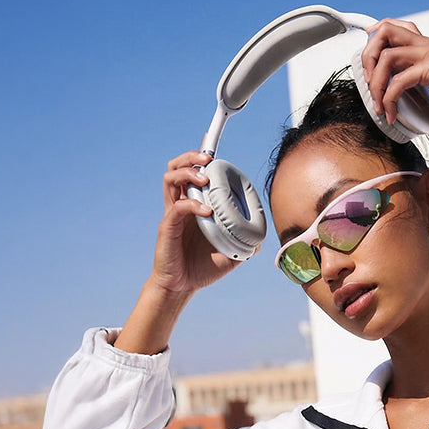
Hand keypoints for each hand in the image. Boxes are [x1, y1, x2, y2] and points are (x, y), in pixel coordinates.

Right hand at [151, 151, 242, 297]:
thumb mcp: (230, 255)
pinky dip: (192, 204)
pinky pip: (177, 207)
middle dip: (192, 157)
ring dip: (188, 172)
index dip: (198, 155)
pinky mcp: (167, 227)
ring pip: (171, 178)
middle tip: (208, 158)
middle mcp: (180, 204)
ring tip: (204, 177)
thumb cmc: (201, 269)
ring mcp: (173, 214)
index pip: (193, 173)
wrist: (181, 287)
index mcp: (193, 205)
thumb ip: (244, 245)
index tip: (209, 141)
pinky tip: (206, 211)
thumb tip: (261, 239)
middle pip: (176, 166)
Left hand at [360, 20, 428, 133]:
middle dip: (368, 57)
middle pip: (384, 32)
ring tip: (377, 104)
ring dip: (375, 80)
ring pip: (385, 53)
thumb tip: (418, 126)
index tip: (369, 68)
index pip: (395, 32)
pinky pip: (398, 80)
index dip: (376, 44)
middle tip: (368, 85)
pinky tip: (391, 114)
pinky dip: (389, 99)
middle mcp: (427, 46)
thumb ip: (428, 112)